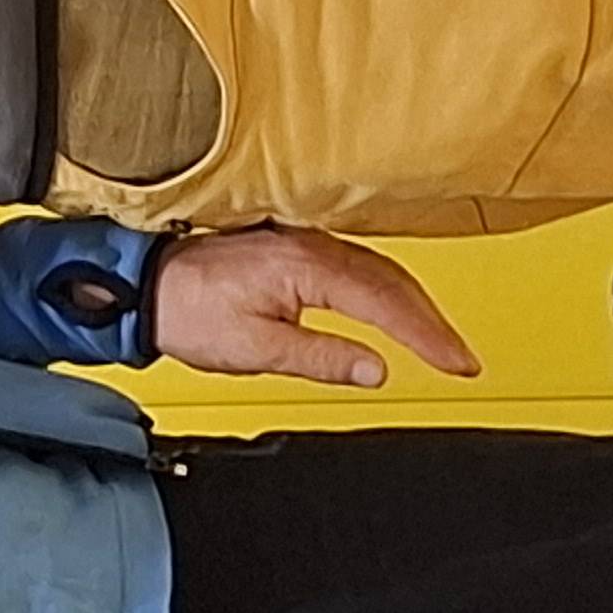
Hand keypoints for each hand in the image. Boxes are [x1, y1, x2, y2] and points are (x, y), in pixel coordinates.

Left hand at [155, 229, 478, 387]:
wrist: (149, 283)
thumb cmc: (190, 310)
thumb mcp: (255, 349)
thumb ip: (320, 357)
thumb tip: (373, 370)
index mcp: (306, 266)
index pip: (385, 302)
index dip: (428, 335)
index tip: (457, 363)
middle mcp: (312, 245)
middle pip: (393, 281)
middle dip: (433, 323)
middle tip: (463, 361)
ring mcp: (307, 241)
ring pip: (381, 271)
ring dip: (416, 306)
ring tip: (442, 343)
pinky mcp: (298, 248)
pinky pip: (360, 265)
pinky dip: (389, 291)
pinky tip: (398, 310)